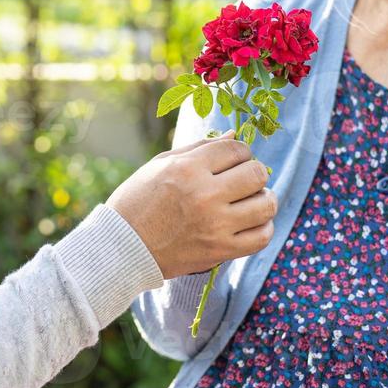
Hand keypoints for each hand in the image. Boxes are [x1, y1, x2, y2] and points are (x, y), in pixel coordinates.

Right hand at [107, 132, 276, 277]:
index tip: (233, 161)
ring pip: (266, 205)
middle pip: (256, 174)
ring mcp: (215, 225)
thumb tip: (233, 135)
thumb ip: (199, 149)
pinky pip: (261, 237)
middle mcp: (204, 195)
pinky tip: (252, 222)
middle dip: (254, 173)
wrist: (121, 248)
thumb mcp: (160, 165)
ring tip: (251, 201)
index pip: (236, 149)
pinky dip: (263, 227)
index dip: (240, 152)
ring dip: (263, 199)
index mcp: (187, 169)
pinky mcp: (220, 251)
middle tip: (243, 180)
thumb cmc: (137, 202)